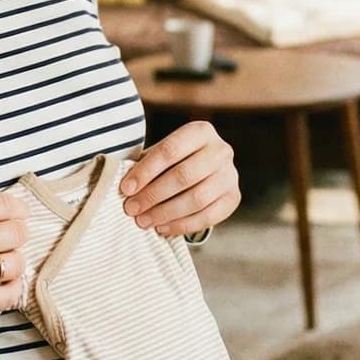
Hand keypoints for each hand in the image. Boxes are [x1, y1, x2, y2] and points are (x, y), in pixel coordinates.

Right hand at [0, 193, 27, 357]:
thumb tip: (3, 215)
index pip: (6, 206)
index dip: (18, 211)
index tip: (19, 216)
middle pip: (17, 234)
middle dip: (16, 236)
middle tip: (9, 242)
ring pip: (16, 264)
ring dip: (12, 264)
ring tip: (1, 266)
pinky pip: (9, 295)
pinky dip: (10, 289)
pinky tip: (0, 286)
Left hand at [120, 122, 239, 236]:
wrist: (206, 170)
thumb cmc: (174, 162)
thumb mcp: (162, 154)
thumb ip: (146, 166)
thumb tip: (125, 187)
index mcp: (201, 131)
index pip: (170, 150)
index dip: (146, 171)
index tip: (126, 188)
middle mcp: (221, 150)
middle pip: (184, 176)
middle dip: (153, 195)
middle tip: (132, 209)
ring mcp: (230, 175)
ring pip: (197, 199)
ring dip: (165, 213)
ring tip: (143, 221)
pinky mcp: (234, 197)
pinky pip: (208, 217)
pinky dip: (182, 225)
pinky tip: (162, 228)